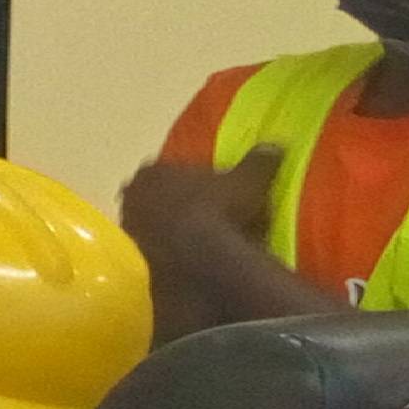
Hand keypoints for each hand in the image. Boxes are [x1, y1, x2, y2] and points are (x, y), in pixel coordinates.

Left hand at [117, 148, 280, 270]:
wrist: (199, 260)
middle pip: (162, 198)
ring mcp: (133, 232)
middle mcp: (134, 198)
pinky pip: (164, 251)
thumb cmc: (219, 208)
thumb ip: (258, 162)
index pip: (175, 169)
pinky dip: (179, 253)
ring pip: (159, 226)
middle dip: (183, 204)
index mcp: (153, 170)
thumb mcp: (248, 180)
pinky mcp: (141, 262)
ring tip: (209, 240)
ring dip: (179, 231)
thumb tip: (275, 146)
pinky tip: (200, 260)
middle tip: (213, 215)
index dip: (198, 179)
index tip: (219, 189)